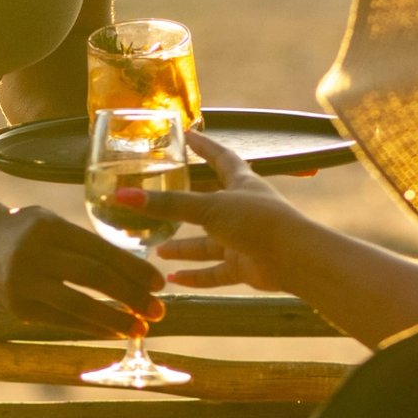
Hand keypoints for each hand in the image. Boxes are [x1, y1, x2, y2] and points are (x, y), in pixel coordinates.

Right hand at [0, 203, 163, 338]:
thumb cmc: (28, 231)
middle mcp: (33, 254)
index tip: (159, 283)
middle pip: (93, 276)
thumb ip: (86, 244)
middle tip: (159, 309)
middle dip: (131, 295)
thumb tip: (136, 275)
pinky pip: (62, 321)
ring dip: (114, 319)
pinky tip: (113, 331)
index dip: (134, 269)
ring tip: (140, 328)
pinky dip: (91, 327)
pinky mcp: (17, 308)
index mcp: (49, 227)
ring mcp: (22, 283)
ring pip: (78, 304)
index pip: (100, 250)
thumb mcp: (53, 224)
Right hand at [114, 129, 318, 289]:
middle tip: (158, 200)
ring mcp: (243, 238)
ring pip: (207, 242)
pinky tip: (174, 280)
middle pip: (208, 202)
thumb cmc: (257, 221)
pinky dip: (196, 275)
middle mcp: (242, 208)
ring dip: (184, 247)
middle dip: (184, 204)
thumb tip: (124, 196)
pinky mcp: (244, 265)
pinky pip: (215, 271)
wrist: (292, 258)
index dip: (203, 146)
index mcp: (241, 182)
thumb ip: (167, 204)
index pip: (219, 157)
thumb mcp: (208, 207)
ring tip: (157, 249)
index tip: (187, 136)